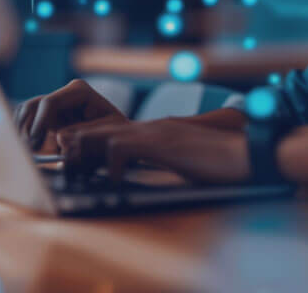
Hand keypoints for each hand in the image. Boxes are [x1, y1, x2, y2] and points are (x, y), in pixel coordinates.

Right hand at [14, 79, 127, 149]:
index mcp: (79, 91)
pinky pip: (26, 119)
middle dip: (28, 128)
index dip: (39, 122)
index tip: (35, 143)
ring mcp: (55, 103)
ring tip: (31, 151)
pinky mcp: (49, 115)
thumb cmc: (116, 133)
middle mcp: (64, 93)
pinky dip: (24, 133)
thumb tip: (58, 137)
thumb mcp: (106, 132)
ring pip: (26, 112)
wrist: (119, 136)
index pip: (49, 102)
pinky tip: (31, 148)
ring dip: (23, 131)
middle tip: (30, 150)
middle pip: (33, 106)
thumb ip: (82, 133)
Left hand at [61, 117, 250, 183]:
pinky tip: (112, 181)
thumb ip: (161, 160)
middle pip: (105, 127)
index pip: (115, 131)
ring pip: (107, 133)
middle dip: (80, 142)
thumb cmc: (220, 163)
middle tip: (62, 158)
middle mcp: (154, 127)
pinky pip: (123, 147)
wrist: (246, 154)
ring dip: (87, 149)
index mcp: (157, 132)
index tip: (73, 154)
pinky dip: (111, 165)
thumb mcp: (183, 162)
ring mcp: (158, 132)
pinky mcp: (163, 142)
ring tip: (74, 166)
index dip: (91, 141)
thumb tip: (140, 171)